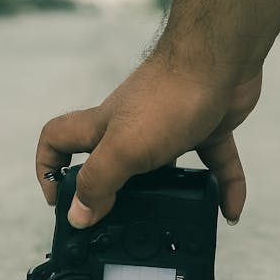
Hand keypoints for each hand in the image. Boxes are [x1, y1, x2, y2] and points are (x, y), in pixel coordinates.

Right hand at [36, 50, 261, 227]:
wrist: (221, 57)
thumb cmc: (169, 95)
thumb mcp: (122, 149)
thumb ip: (98, 182)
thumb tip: (78, 216)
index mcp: (103, 128)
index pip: (57, 140)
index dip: (48, 167)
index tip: (57, 199)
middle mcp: (132, 126)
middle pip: (110, 160)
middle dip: (111, 191)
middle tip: (118, 222)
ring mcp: (170, 125)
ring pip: (165, 166)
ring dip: (169, 192)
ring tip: (175, 222)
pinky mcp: (208, 125)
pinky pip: (215, 162)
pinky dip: (224, 185)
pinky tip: (231, 210)